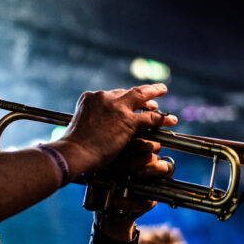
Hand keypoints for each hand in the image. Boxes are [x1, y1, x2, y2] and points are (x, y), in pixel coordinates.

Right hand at [59, 84, 176, 173]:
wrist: (74, 152)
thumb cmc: (73, 146)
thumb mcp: (79, 125)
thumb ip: (90, 121)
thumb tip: (94, 127)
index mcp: (90, 98)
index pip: (111, 95)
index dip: (123, 98)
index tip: (128, 103)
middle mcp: (103, 98)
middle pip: (127, 92)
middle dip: (141, 93)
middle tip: (153, 92)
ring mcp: (116, 107)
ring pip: (141, 96)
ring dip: (154, 94)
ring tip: (163, 92)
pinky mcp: (127, 121)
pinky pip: (149, 118)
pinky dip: (162, 119)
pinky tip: (170, 120)